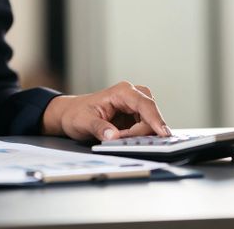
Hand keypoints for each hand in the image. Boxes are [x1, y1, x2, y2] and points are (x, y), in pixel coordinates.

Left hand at [41, 81, 170, 140]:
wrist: (70, 114)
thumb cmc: (76, 114)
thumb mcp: (83, 121)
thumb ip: (99, 128)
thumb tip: (113, 136)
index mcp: (121, 92)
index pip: (145, 104)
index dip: (156, 119)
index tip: (163, 134)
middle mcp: (131, 96)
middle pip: (151, 114)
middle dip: (145, 131)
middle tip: (128, 141)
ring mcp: (134, 107)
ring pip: (151, 123)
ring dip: (141, 135)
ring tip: (122, 139)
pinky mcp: (135, 118)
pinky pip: (146, 129)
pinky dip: (139, 137)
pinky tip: (127, 141)